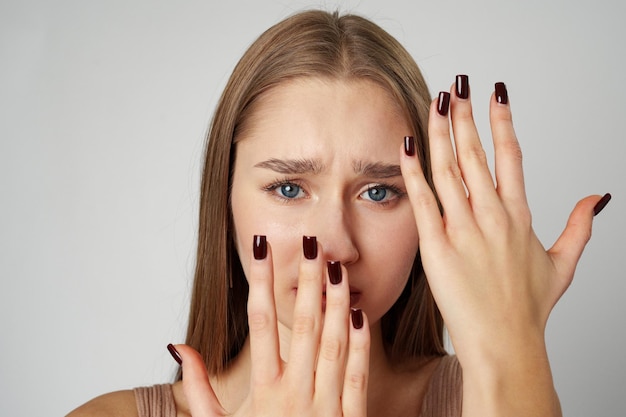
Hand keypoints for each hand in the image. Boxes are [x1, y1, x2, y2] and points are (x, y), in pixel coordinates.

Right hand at [171, 237, 369, 416]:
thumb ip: (197, 390)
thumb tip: (178, 347)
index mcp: (262, 393)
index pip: (259, 324)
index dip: (261, 283)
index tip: (262, 250)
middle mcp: (294, 395)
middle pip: (301, 326)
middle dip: (305, 281)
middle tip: (309, 244)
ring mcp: (324, 407)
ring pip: (333, 345)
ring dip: (335, 304)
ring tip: (335, 268)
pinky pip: (356, 377)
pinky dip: (360, 346)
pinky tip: (361, 315)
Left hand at [400, 78, 607, 414]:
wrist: (505, 343)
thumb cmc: (529, 309)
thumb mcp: (563, 265)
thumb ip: (579, 227)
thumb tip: (597, 198)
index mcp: (519, 216)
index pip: (511, 155)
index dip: (502, 121)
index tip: (495, 94)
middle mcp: (492, 216)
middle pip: (476, 153)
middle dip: (464, 115)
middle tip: (456, 85)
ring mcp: (464, 230)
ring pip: (449, 168)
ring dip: (440, 131)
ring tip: (435, 101)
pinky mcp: (437, 247)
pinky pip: (423, 200)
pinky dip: (413, 171)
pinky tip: (408, 145)